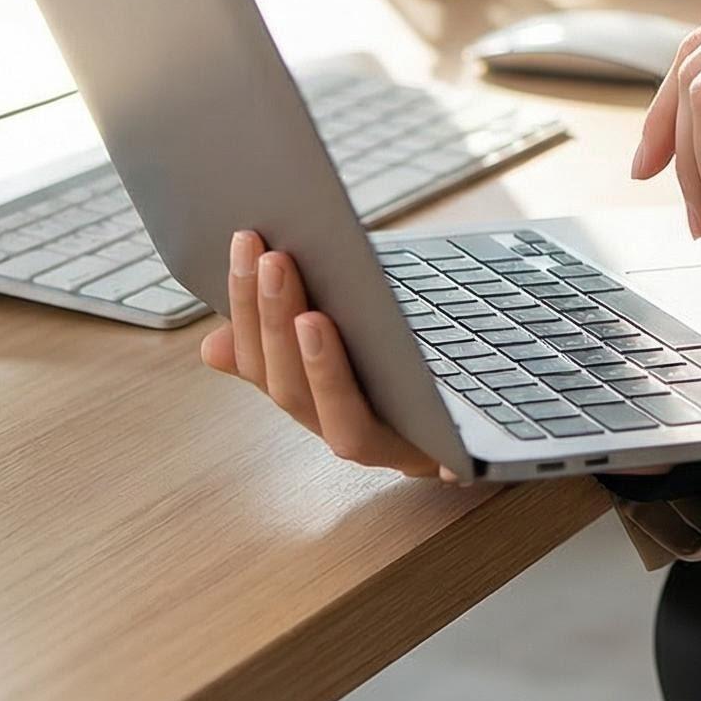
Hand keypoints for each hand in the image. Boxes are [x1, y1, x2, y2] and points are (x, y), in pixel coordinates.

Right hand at [198, 230, 455, 482]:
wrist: (486, 425)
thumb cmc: (409, 370)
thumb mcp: (352, 340)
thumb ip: (290, 338)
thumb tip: (214, 344)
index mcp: (314, 400)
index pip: (262, 361)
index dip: (246, 307)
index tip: (245, 242)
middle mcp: (340, 430)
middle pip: (292, 391)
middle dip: (277, 323)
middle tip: (276, 258)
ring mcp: (388, 452)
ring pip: (342, 424)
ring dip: (322, 369)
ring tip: (311, 317)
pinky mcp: (439, 459)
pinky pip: (419, 449)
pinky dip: (405, 423)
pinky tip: (400, 376)